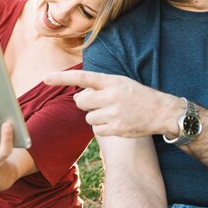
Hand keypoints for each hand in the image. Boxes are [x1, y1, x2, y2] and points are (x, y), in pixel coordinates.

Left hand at [44, 70, 180, 137]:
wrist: (161, 112)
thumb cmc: (138, 95)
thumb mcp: (121, 83)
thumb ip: (100, 85)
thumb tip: (78, 94)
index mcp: (112, 81)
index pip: (83, 78)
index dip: (62, 78)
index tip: (45, 78)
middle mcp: (111, 96)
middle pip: (81, 102)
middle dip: (84, 103)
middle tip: (97, 103)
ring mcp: (114, 113)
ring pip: (88, 118)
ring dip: (95, 116)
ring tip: (112, 113)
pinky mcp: (117, 128)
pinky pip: (96, 130)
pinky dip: (101, 128)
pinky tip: (115, 123)